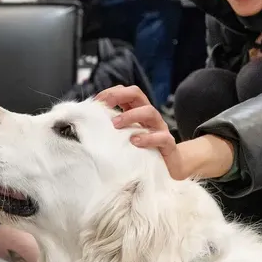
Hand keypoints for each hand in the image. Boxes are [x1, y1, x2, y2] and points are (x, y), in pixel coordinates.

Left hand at [97, 85, 236, 180]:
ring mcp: (160, 129)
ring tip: (116, 124)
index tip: (97, 101)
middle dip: (120, 95)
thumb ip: (114, 130)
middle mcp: (149, 117)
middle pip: (138, 95)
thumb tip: (91, 125)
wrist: (169, 169)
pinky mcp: (168, 145)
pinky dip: (148, 138)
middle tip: (105, 105)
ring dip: (131, 115)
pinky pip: (162, 137)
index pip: (126, 94)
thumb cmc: (144, 152)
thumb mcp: (126, 138)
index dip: (112, 93)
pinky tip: (135, 142)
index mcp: (138, 112)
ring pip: (150, 112)